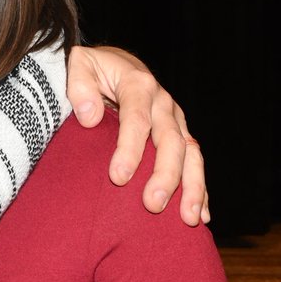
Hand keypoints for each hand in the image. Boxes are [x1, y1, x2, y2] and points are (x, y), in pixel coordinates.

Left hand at [65, 45, 208, 225]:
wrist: (116, 63)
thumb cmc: (94, 68)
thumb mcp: (78, 63)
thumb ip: (79, 85)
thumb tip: (89, 117)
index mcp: (139, 84)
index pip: (137, 120)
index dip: (129, 150)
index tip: (118, 177)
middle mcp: (163, 102)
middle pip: (170, 141)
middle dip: (164, 175)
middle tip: (152, 204)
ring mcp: (175, 119)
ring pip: (191, 154)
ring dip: (193, 187)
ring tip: (189, 218)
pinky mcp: (180, 133)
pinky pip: (194, 162)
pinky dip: (200, 188)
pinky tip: (201, 215)